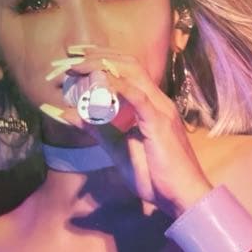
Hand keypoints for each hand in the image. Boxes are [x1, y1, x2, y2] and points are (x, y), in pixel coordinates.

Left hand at [48, 46, 212, 217]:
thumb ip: (97, 131)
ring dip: (101, 66)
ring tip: (78, 65)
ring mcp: (161, 110)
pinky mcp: (160, 124)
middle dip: (97, 55)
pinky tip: (101, 82)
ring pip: (132, 74)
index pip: (128, 70)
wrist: (182, 196)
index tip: (76, 56)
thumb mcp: (118, 150)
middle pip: (128, 64)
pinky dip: (119, 87)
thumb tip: (69, 115)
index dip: (102, 58)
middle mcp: (157, 101)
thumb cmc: (155, 176)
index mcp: (150, 105)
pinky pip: (139, 98)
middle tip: (71, 54)